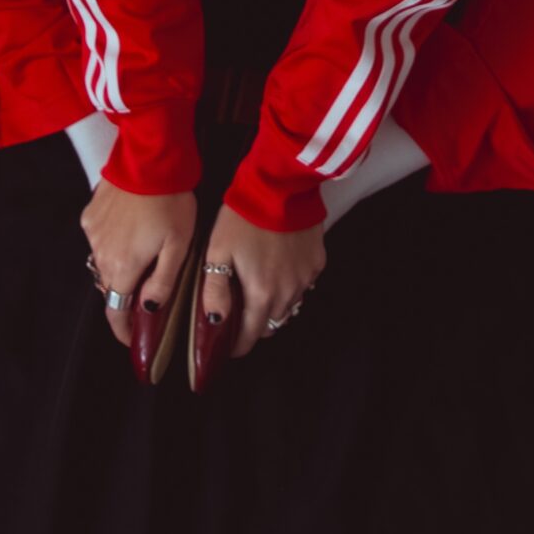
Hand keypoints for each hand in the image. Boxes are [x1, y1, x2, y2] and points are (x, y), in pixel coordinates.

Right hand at [80, 182, 197, 349]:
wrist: (150, 159)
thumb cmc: (171, 202)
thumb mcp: (179, 246)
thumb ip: (162, 283)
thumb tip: (149, 311)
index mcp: (123, 267)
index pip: (116, 312)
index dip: (123, 330)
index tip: (132, 338)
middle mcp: (101, 254)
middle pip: (110, 287)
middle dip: (125, 296)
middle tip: (145, 294)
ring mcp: (93, 234)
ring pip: (103, 263)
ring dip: (119, 267)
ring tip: (141, 258)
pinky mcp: (90, 215)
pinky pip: (98, 240)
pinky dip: (111, 243)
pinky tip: (130, 231)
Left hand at [196, 201, 325, 358]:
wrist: (280, 188)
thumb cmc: (243, 219)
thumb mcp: (218, 253)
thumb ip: (215, 291)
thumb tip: (215, 322)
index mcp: (262, 294)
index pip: (252, 336)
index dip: (238, 345)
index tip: (229, 345)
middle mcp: (289, 292)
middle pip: (272, 323)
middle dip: (256, 325)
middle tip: (241, 313)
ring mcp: (306, 277)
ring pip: (290, 306)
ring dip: (275, 306)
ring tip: (260, 293)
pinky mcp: (318, 261)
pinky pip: (304, 285)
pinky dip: (291, 285)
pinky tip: (280, 270)